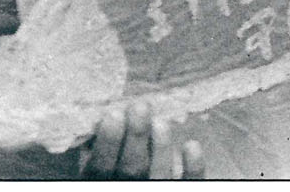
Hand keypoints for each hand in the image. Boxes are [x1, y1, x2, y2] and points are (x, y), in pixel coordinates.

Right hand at [79, 104, 203, 178]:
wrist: (139, 180)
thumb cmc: (117, 167)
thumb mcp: (100, 163)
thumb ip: (97, 147)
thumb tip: (98, 117)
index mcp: (104, 180)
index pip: (100, 167)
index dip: (106, 143)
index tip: (112, 114)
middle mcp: (129, 187)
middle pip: (131, 169)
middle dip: (135, 137)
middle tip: (139, 107)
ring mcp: (154, 189)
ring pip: (158, 174)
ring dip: (160, 147)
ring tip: (161, 121)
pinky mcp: (180, 190)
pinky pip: (187, 182)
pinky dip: (192, 166)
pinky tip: (191, 145)